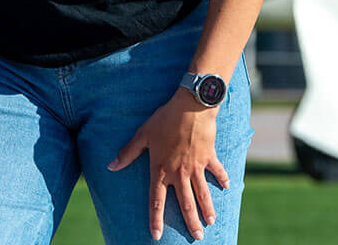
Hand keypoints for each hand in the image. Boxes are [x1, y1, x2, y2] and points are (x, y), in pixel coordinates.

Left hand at [108, 91, 230, 240]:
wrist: (191, 106)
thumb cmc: (165, 119)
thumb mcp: (143, 134)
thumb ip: (128, 153)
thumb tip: (111, 166)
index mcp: (161, 169)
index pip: (156, 200)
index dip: (156, 219)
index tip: (157, 236)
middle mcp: (179, 173)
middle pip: (185, 203)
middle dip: (191, 223)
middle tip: (197, 238)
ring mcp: (196, 166)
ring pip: (202, 193)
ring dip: (207, 209)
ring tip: (210, 222)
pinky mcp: (209, 156)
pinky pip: (217, 171)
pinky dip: (222, 179)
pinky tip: (227, 187)